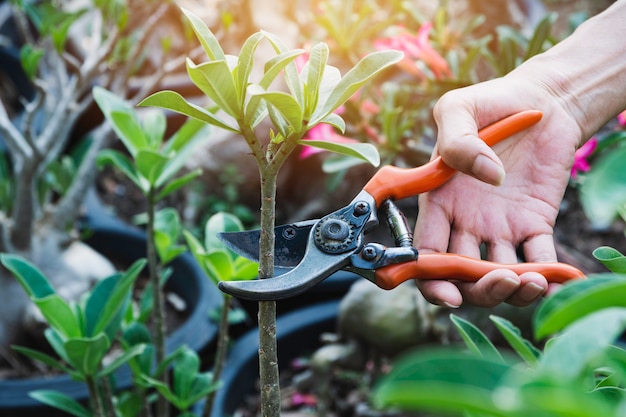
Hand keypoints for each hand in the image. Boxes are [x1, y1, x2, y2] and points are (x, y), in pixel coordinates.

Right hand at [414, 76, 580, 307]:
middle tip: (504, 280)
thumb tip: (487, 176)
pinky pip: (539, 257)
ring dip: (513, 289)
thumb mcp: (460, 108)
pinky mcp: (534, 223)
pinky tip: (560, 280)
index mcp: (439, 201)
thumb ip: (457, 140)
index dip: (432, 281)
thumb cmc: (491, 102)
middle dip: (479, 289)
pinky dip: (550, 276)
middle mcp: (465, 221)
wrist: (542, 100)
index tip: (450, 294)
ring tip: (535, 281)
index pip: (427, 253)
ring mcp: (500, 226)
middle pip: (463, 274)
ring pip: (499, 274)